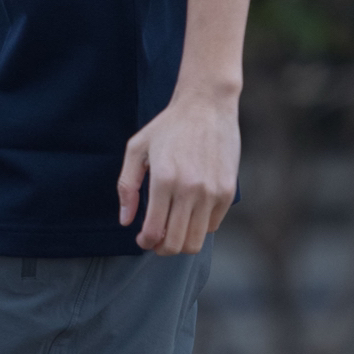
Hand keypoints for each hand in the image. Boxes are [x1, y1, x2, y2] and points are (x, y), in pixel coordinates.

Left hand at [118, 91, 239, 254]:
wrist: (207, 105)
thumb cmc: (168, 126)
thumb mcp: (136, 149)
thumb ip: (127, 186)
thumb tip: (126, 221)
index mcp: (163, 179)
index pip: (154, 232)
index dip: (145, 242)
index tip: (142, 238)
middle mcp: (189, 189)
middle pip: (176, 243)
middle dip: (162, 248)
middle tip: (156, 240)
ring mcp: (211, 192)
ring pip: (196, 240)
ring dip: (181, 242)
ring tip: (173, 230)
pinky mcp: (227, 191)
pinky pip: (212, 225)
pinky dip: (199, 227)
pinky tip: (190, 213)